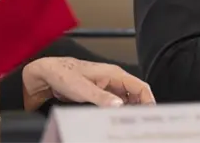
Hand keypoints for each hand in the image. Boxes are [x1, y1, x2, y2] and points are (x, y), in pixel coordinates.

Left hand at [22, 57, 155, 110]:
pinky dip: (119, 112)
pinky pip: (116, 104)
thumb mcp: (82, 88)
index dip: (148, 100)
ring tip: (130, 124)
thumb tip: (118, 105)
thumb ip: (100, 97)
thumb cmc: (63, 74)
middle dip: (141, 108)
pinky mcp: (101, 94)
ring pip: (127, 100)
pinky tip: (116, 121)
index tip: (151, 114)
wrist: (48, 74)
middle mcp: (114, 80)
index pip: (140, 87)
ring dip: (130, 111)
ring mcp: (108, 87)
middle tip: (141, 123)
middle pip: (136, 94)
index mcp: (114, 74)